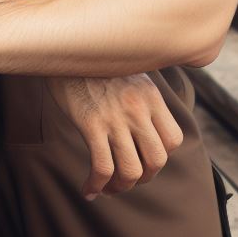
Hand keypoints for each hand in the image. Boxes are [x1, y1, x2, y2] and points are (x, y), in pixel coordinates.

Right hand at [45, 73, 183, 198]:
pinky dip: (97, 185)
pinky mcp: (91, 123)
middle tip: (127, 178)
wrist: (63, 48)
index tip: (144, 157)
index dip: (160, 156)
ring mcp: (115, 116)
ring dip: (121, 187)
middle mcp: (137, 107)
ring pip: (131, 170)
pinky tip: (89, 188)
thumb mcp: (127, 72)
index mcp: (150, 95)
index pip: (173, 140)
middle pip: (156, 161)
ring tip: (108, 187)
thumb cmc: (92, 64)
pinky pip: (102, 167)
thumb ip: (141, 95)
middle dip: (143, 177)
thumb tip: (146, 122)